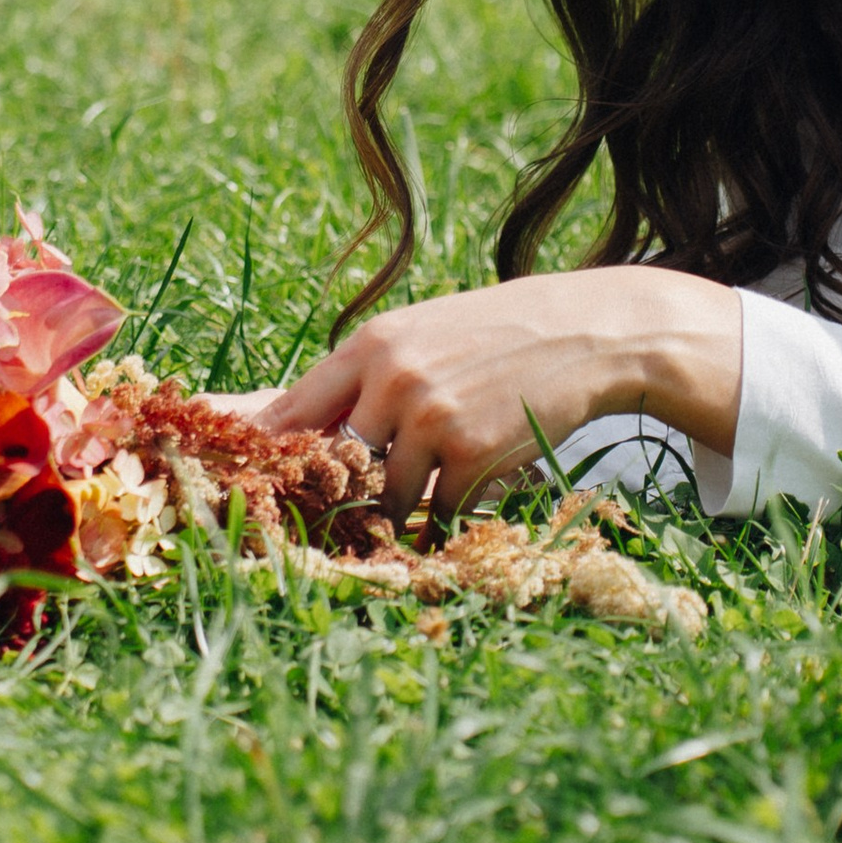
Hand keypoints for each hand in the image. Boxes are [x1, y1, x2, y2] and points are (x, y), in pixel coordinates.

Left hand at [255, 265, 742, 524]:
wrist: (581, 334)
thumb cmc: (492, 334)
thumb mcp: (421, 333)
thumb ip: (366, 374)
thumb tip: (300, 425)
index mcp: (372, 345)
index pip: (293, 409)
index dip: (273, 450)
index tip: (260, 478)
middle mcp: (393, 380)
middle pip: (336, 462)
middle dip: (344, 485)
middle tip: (350, 499)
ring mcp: (430, 420)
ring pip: (385, 494)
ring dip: (404, 500)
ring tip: (437, 475)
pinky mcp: (469, 457)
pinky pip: (436, 508)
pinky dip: (450, 507)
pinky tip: (475, 475)